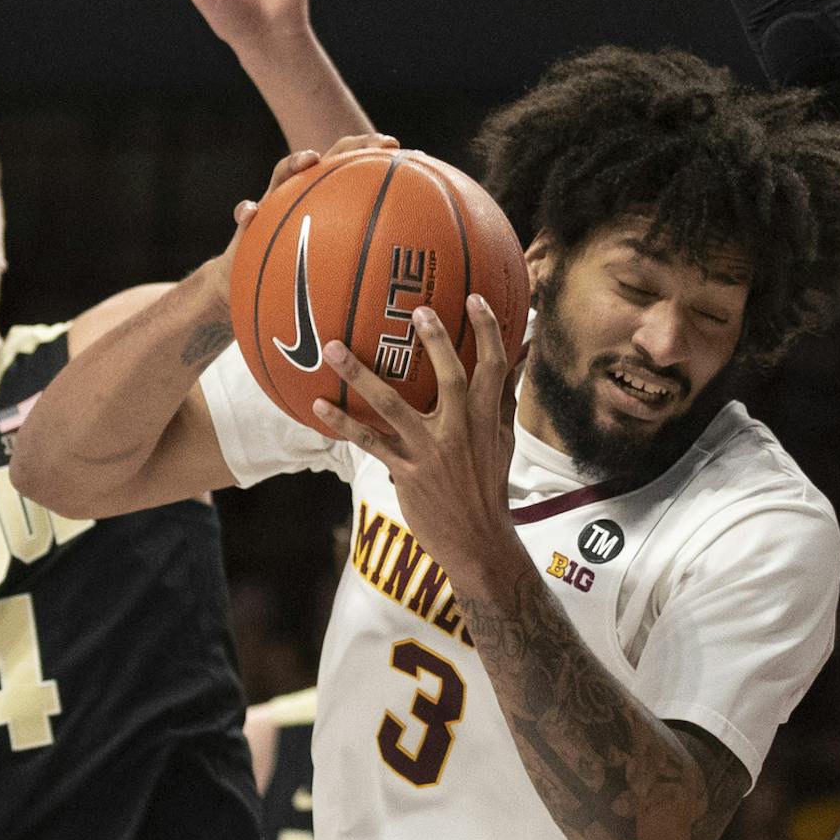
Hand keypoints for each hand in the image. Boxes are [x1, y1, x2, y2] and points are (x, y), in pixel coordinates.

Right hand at [212, 133, 399, 295]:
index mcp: (326, 201)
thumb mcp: (336, 276)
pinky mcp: (250, 225)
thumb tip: (408, 286)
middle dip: (352, 147)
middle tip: (380, 144)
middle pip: (328, 160)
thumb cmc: (303, 283)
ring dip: (294, 164)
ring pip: (283, 176)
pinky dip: (246, 211)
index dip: (372, 151)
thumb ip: (361, 267)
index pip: (352, 165)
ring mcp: (275, 205)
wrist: (250, 289)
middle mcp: (302, 195)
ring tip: (310, 159)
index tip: (394, 146)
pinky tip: (251, 212)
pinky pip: (246, 215)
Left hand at [310, 298, 523, 585]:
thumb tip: (520, 353)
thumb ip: (503, 395)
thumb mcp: (504, 438)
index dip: (487, 331)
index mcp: (487, 418)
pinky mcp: (406, 472)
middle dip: (435, 342)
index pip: (495, 367)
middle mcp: (461, 431)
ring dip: (361, 376)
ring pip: (393, 406)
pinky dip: (343, 423)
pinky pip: (370, 442)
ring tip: (334, 348)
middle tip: (416, 310)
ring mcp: (432, 452)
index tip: (474, 298)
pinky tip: (319, 405)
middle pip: (450, 377)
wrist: (479, 541)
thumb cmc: (488, 484)